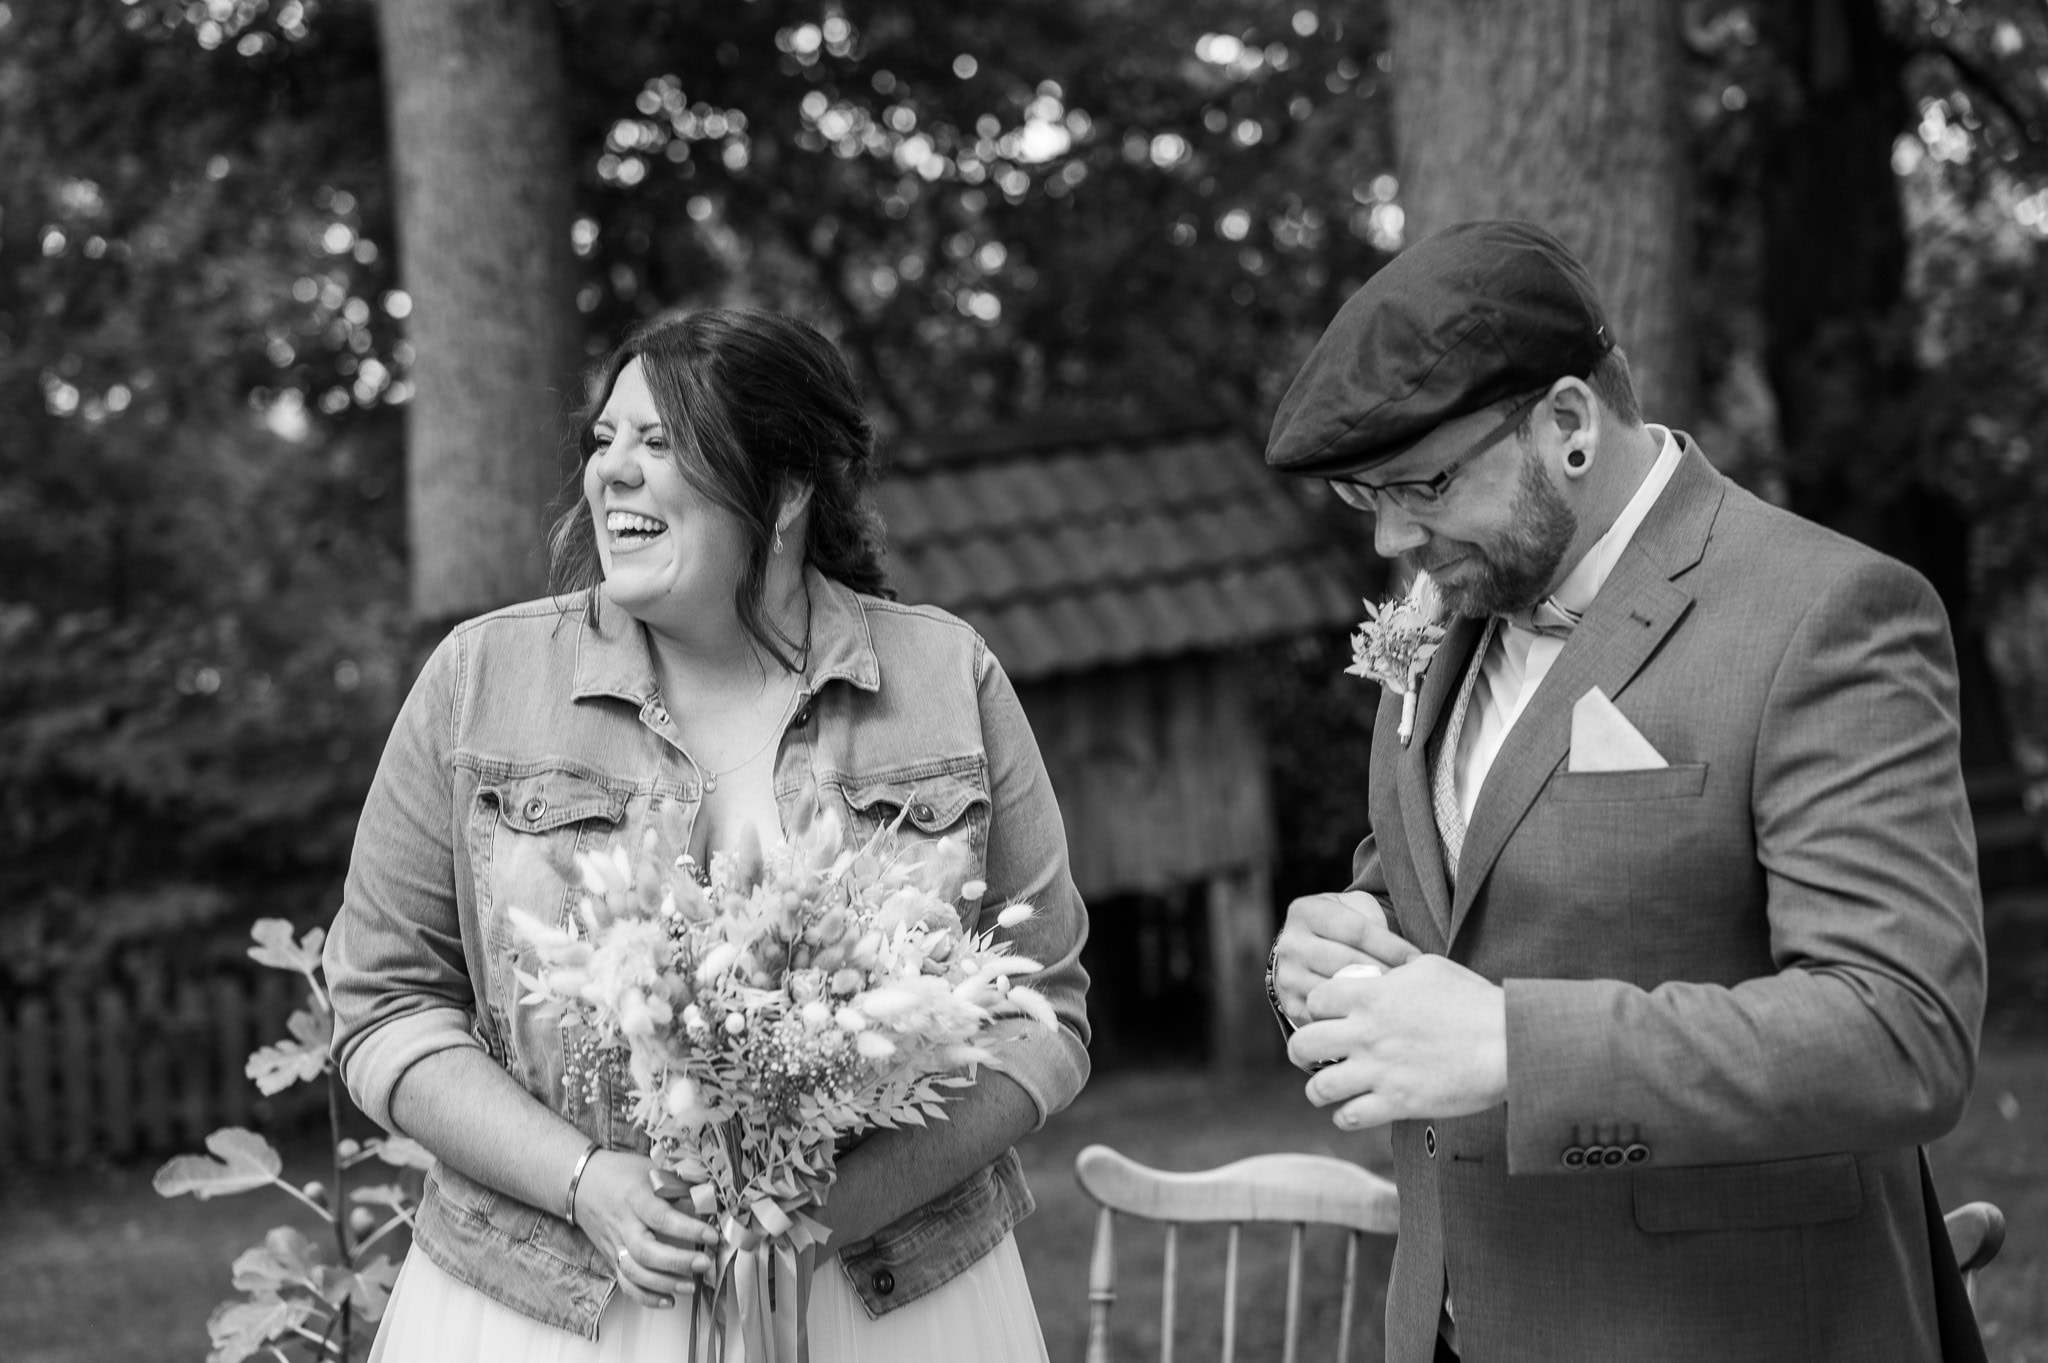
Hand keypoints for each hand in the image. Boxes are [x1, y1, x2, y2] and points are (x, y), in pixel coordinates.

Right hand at [571, 1151, 720, 1308]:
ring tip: (691, 1285)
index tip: (712, 1235)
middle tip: (704, 1263)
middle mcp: (624, 1225)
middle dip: (678, 1262)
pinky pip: (627, 1284)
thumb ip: (677, 1186)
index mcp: (636, 1199)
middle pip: (647, 1251)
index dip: (688, 1229)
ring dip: (665, 1284)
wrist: (582, 1183)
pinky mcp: (611, 1259)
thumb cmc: (621, 1173)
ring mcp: (616, 1245)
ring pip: (635, 1273)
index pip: (662, 1218)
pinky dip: (647, 1297)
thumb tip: (709, 1201)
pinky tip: (669, 1300)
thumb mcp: (651, 1170)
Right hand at [1272, 891, 1419, 1028]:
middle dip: (1385, 972)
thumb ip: (1372, 917)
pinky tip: (1376, 1013)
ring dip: (1372, 997)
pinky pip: (1329, 1015)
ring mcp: (1288, 977)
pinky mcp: (1292, 1006)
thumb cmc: (1343, 927)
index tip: (1417, 958)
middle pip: (1347, 961)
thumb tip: (1393, 950)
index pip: (1356, 930)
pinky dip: (1354, 1015)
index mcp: (1305, 912)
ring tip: (1398, 999)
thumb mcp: (1354, 909)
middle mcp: (1290, 944)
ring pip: (1338, 991)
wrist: (1309, 952)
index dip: (1392, 945)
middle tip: (1413, 983)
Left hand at [1288, 955, 1506, 1130]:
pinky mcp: (1397, 1102)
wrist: (1508, 1042)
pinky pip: (1350, 1117)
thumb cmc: (1474, 1001)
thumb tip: (1376, 973)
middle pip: (1303, 1044)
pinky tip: (1354, 1110)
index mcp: (1372, 996)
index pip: (1314, 1000)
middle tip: (1309, 1055)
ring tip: (1326, 1088)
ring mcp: (1379, 1070)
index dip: (1316, 1009)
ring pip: (1319, 1088)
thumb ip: (1392, 971)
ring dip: (1318, 1089)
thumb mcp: (1427, 968)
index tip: (1326, 1017)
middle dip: (1300, 1051)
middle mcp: (1367, 1033)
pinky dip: (1346, 1116)